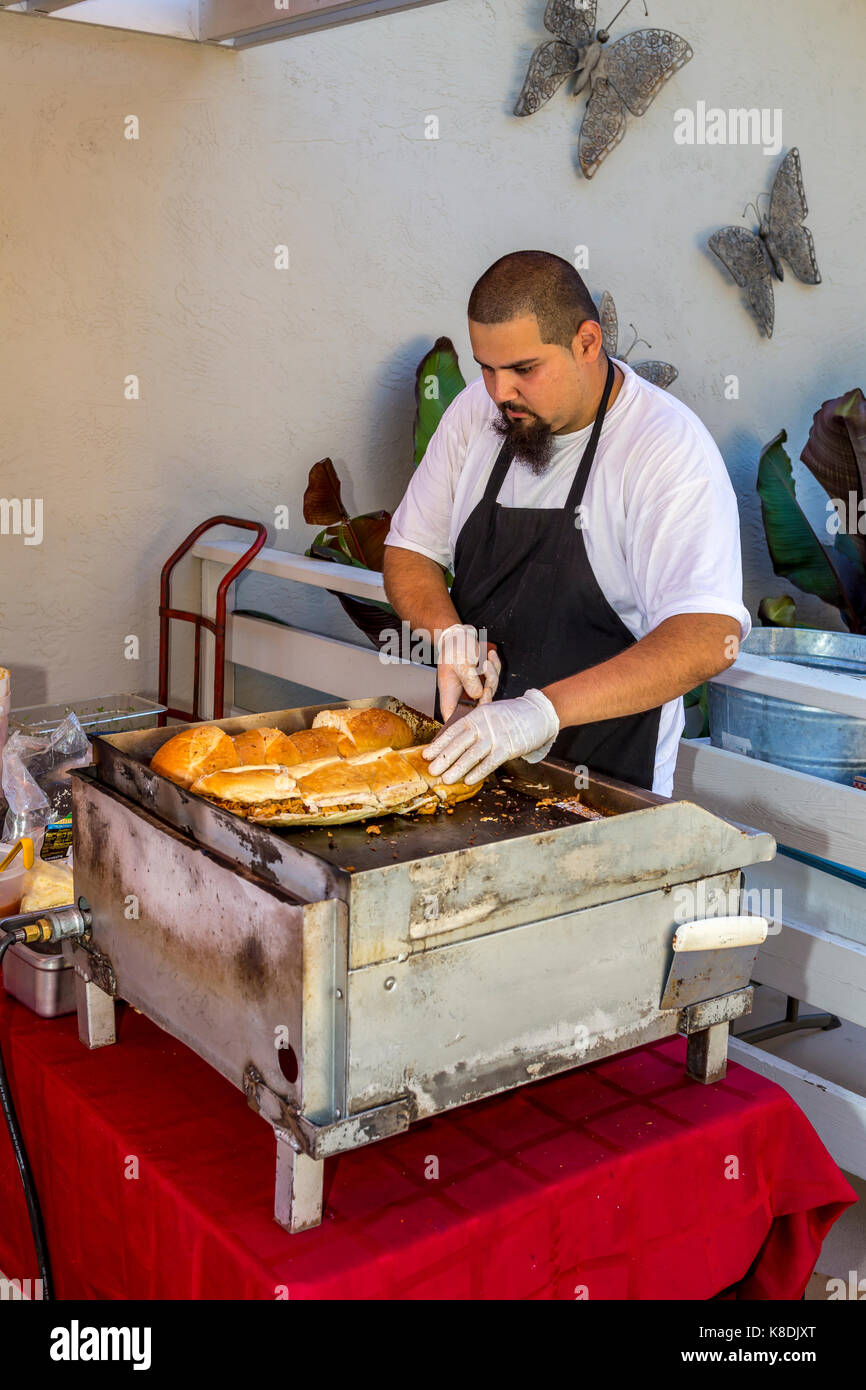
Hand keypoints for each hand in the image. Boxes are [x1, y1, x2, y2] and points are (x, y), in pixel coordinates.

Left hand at [424, 689, 559, 783]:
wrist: (538, 713)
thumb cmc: (512, 716)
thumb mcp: (489, 714)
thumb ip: (474, 726)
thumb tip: (453, 744)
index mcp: (477, 716)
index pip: (453, 731)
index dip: (439, 744)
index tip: (426, 755)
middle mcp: (484, 725)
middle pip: (460, 743)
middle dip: (444, 758)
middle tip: (432, 771)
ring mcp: (496, 736)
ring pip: (473, 754)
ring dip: (458, 768)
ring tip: (446, 779)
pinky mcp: (509, 747)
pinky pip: (490, 762)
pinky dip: (479, 772)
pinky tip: (469, 780)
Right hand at [436, 624, 500, 721]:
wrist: (458, 635)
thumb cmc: (453, 648)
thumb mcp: (459, 662)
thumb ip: (469, 679)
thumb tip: (478, 694)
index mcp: (450, 694)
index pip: (453, 717)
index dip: (463, 722)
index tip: (476, 709)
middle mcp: (462, 694)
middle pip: (478, 708)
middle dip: (487, 691)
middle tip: (486, 672)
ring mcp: (474, 688)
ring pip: (490, 692)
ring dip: (492, 674)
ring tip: (486, 660)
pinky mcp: (484, 681)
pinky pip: (495, 679)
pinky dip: (496, 666)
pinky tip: (491, 655)